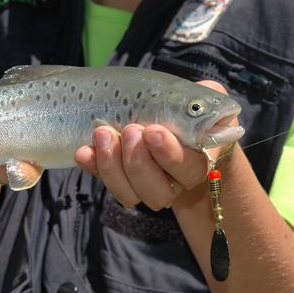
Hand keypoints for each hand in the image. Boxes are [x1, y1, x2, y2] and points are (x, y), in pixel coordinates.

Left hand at [74, 81, 235, 210]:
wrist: (164, 119)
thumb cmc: (186, 108)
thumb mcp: (202, 97)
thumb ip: (209, 98)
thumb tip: (205, 97)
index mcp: (197, 162)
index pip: (188, 168)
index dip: (169, 155)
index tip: (153, 131)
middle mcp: (171, 182)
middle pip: (158, 192)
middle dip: (139, 162)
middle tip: (130, 130)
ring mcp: (142, 184)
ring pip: (130, 194)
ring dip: (113, 165)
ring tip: (104, 132)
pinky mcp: (116, 178)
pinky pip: (104, 183)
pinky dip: (92, 166)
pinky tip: (84, 150)